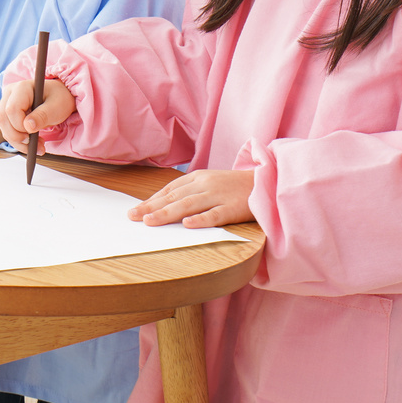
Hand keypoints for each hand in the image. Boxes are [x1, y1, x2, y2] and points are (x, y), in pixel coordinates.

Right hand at [0, 78, 74, 150]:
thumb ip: (42, 116)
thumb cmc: (59, 99)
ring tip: (37, 146)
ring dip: (18, 141)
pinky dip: (18, 141)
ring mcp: (6, 102)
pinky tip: (32, 143)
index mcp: (22, 87)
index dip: (20, 125)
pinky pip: (7, 130)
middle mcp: (10, 93)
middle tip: (34, 144)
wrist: (59, 97)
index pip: (12, 109)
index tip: (34, 132)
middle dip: (16, 136)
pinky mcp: (7, 113)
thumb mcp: (56, 107)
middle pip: (2, 118)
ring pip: (3, 126)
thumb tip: (28, 127)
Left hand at [129, 169, 254, 227]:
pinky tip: (187, 225)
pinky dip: (201, 219)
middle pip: (174, 197)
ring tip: (149, 221)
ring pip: (189, 205)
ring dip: (167, 213)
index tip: (136, 210)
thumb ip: (191, 192)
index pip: (170, 189)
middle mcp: (205, 184)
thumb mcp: (211, 184)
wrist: (268, 182)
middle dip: (151, 207)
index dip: (152, 200)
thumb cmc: (235, 187)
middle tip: (133, 216)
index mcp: (198, 178)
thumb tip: (166, 206)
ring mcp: (219, 195)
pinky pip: (215, 214)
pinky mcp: (234, 208)